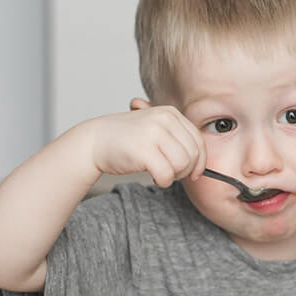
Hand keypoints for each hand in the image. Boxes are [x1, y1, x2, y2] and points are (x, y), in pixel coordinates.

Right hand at [87, 98, 206, 187]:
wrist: (94, 141)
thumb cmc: (125, 139)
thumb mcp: (154, 129)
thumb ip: (176, 138)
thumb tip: (201, 162)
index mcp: (170, 113)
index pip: (198, 140)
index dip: (200, 161)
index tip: (194, 173)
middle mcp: (164, 120)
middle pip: (193, 154)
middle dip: (186, 170)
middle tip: (171, 174)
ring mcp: (154, 133)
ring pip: (182, 165)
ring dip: (174, 176)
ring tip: (160, 173)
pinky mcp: (144, 150)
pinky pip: (166, 175)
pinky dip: (162, 182)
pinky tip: (153, 177)